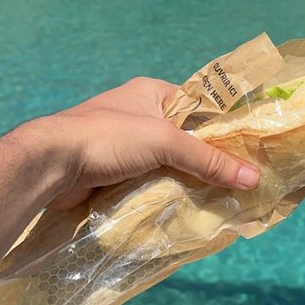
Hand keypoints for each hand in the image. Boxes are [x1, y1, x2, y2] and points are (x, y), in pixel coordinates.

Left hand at [31, 77, 259, 209]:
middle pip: (185, 141)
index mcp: (152, 94)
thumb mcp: (165, 142)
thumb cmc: (108, 138)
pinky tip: (186, 210)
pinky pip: (150, 184)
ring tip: (221, 201)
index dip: (222, 128)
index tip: (250, 150)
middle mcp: (140, 117)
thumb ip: (208, 160)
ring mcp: (126, 148)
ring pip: (168, 166)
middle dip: (207, 162)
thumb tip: (253, 178)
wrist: (51, 165)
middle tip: (240, 182)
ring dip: (186, 183)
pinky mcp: (115, 175)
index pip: (199, 107)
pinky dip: (165, 196)